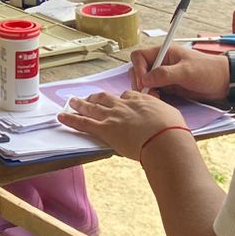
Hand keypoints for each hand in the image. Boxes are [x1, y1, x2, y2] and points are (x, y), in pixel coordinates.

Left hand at [58, 90, 189, 160]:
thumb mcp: (171, 116)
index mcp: (141, 100)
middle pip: (105, 98)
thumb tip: (166, 118)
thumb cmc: (173, 131)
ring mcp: (113, 116)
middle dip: (96, 98)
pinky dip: (70, 119)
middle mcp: (124, 105)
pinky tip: (61, 117)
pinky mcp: (104, 129)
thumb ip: (163, 114)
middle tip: (90, 98)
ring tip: (72, 102)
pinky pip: (83, 123)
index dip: (121, 99)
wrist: (165, 139)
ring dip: (80, 104)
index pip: (126, 96)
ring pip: (92, 107)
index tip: (119, 102)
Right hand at [129, 44, 230, 102]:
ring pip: (145, 82)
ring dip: (146, 90)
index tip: (144, 82)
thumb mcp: (187, 71)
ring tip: (155, 98)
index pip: (139, 56)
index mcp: (164, 52)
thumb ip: (165, 74)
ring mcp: (164, 75)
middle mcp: (161, 62)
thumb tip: (145, 79)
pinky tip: (159, 101)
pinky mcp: (168, 86)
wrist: (224, 81)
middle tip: (149, 93)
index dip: (138, 68)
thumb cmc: (208, 71)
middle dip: (140, 82)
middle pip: (138, 70)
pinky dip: (153, 96)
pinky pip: (154, 90)